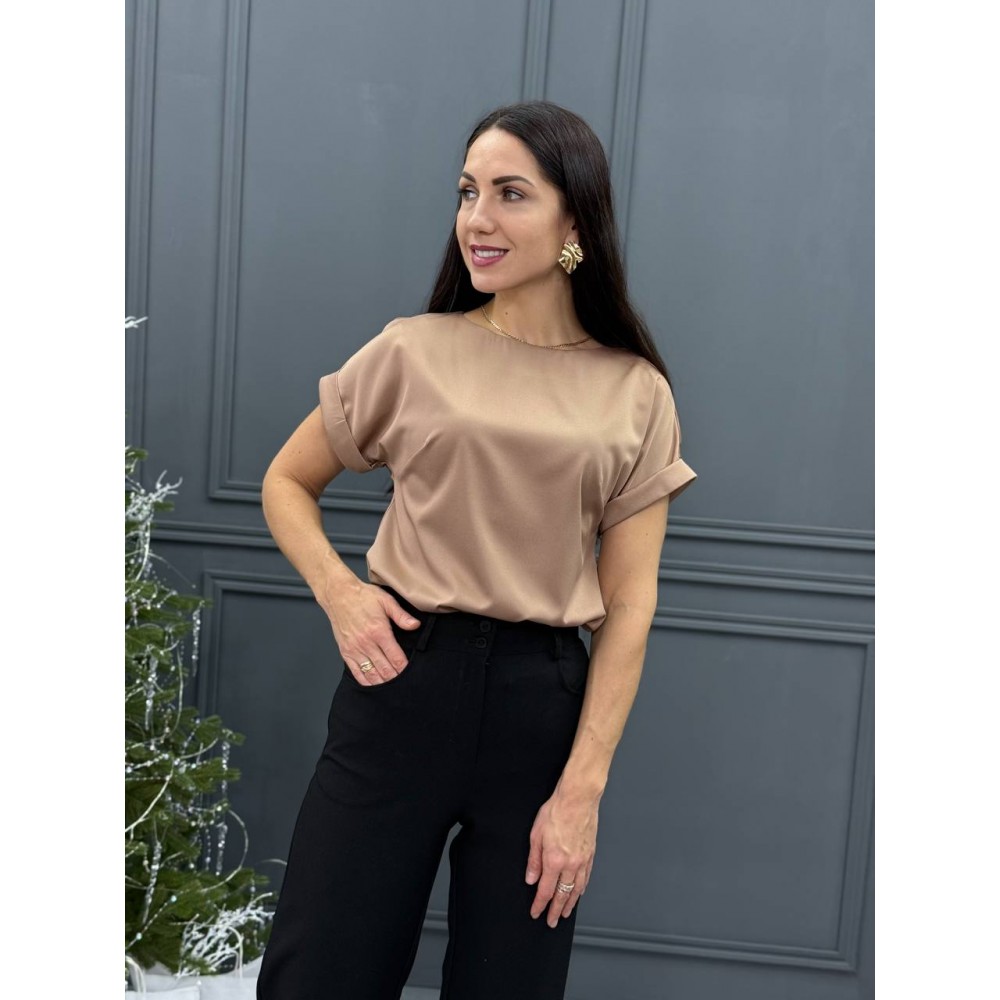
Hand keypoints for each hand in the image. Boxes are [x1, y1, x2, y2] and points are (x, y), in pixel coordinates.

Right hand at [323, 580, 421, 684]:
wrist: (338, 595)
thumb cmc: (362, 596)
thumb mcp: (386, 600)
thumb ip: (401, 615)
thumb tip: (415, 625)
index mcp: (379, 631)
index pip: (395, 657)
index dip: (404, 668)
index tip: (411, 673)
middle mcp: (366, 643)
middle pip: (384, 669)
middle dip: (395, 678)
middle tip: (404, 684)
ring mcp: (354, 649)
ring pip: (371, 674)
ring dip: (382, 683)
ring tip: (391, 687)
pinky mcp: (345, 652)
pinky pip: (356, 673)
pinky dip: (366, 681)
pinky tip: (374, 684)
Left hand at [525, 791, 597, 926]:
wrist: (578, 799)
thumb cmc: (556, 811)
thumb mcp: (536, 834)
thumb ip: (534, 860)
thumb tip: (531, 879)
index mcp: (554, 861)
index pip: (545, 890)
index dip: (540, 905)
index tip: (536, 913)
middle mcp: (570, 865)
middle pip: (562, 895)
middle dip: (555, 910)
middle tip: (551, 921)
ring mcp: (582, 860)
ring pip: (576, 889)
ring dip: (570, 904)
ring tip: (565, 913)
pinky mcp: (590, 854)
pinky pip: (586, 877)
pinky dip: (581, 889)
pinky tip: (579, 892)